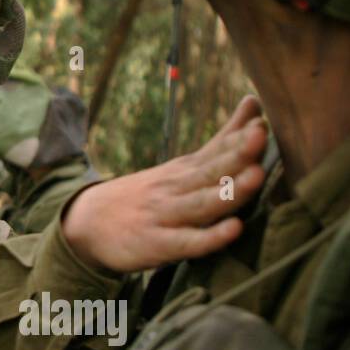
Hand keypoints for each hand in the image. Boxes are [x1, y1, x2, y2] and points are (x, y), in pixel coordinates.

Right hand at [62, 95, 267, 272]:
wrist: (86, 223)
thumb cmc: (144, 196)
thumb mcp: (179, 167)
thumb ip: (220, 143)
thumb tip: (253, 104)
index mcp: (184, 170)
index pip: (215, 149)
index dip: (239, 135)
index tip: (262, 118)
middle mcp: (175, 188)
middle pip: (211, 170)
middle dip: (238, 153)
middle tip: (260, 135)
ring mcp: (166, 216)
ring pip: (203, 203)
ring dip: (231, 190)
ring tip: (256, 175)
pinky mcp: (158, 245)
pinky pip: (188, 242)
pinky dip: (211, 236)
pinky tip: (233, 229)